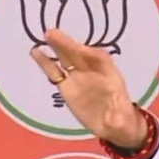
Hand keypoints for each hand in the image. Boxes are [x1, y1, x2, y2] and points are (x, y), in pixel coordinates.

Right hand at [30, 29, 146, 148]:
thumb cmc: (121, 119)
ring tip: (46, 36)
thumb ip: (117, 118)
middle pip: (80, 55)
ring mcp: (78, 78)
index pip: (100, 59)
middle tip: (53, 33)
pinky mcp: (67, 87)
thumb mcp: (122, 120)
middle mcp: (93, 73)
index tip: (79, 49)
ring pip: (66, 59)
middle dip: (69, 44)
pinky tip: (36, 52)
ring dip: (57, 47)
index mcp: (110, 75)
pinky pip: (55, 72)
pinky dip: (45, 62)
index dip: (90, 53)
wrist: (113, 125)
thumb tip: (114, 122)